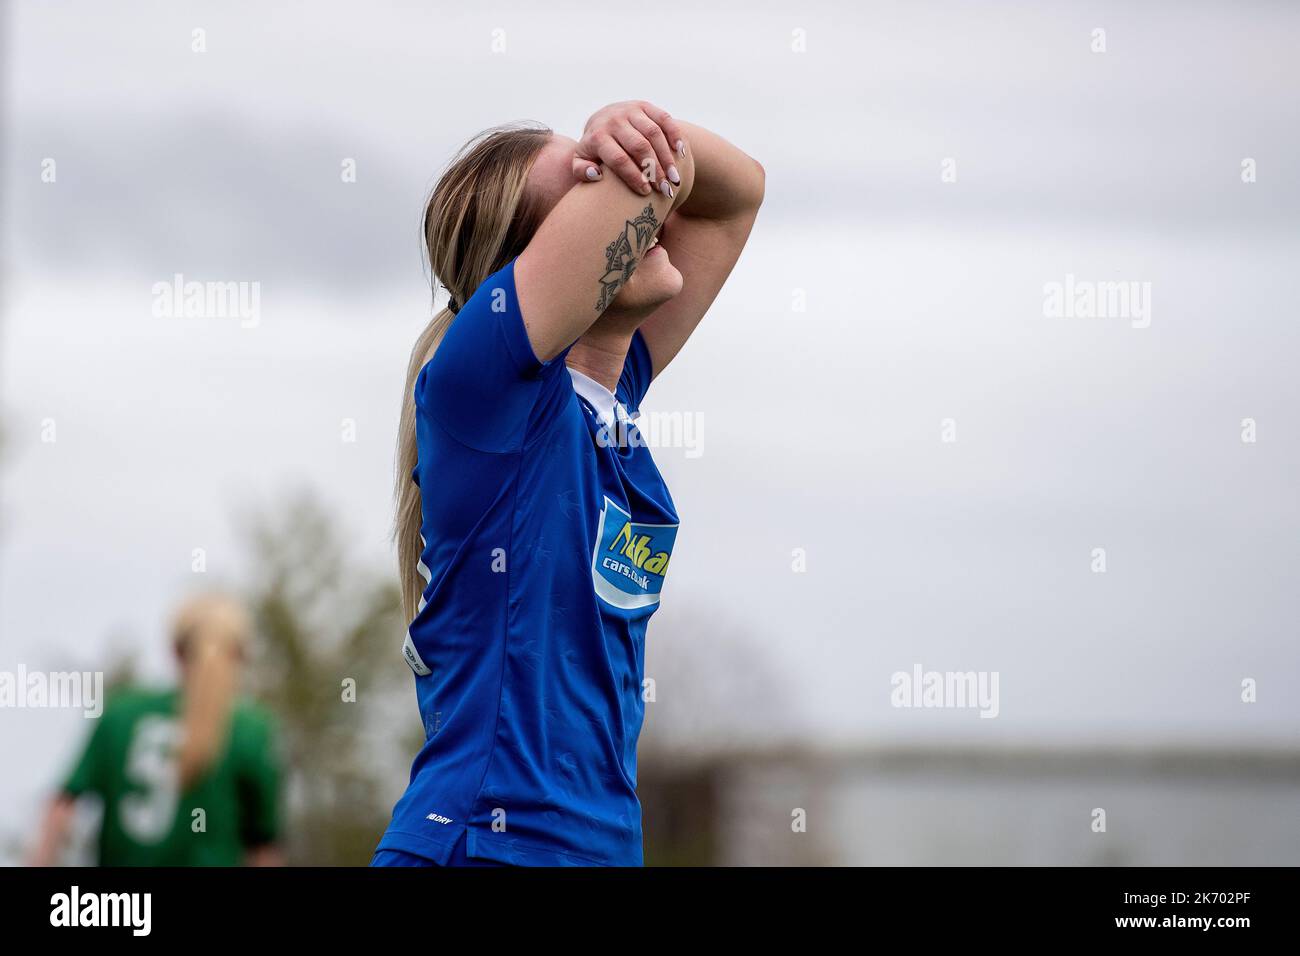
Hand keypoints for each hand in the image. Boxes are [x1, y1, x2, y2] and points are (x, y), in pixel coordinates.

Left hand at [570, 100, 686, 196]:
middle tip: (665, 190)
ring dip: (667, 158)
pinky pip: (663, 118)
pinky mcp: (644, 105)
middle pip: (639, 146)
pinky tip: (681, 154)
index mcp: (598, 136)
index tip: (646, 192)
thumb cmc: (594, 151)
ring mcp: (630, 110)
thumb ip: (581, 171)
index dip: (633, 176)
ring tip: (675, 179)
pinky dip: (674, 135)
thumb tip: (595, 174)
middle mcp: (614, 120)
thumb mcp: (580, 161)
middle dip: (654, 170)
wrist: (600, 120)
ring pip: (654, 133)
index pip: (619, 158)